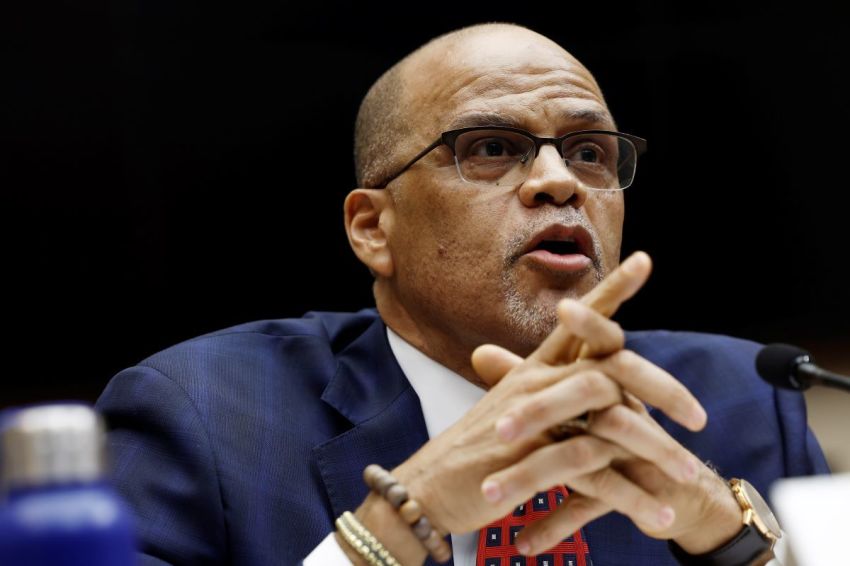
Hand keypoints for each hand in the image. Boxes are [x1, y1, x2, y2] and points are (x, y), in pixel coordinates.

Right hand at [387, 253, 705, 536]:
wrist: (429, 488)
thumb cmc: (471, 449)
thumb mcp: (509, 408)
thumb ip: (540, 388)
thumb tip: (570, 374)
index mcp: (534, 369)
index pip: (579, 321)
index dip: (611, 290)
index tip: (645, 261)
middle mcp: (537, 386)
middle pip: (612, 368)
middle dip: (663, 388)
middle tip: (699, 415)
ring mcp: (535, 422)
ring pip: (613, 423)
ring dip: (659, 452)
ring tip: (689, 475)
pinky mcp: (534, 464)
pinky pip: (596, 477)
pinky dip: (632, 497)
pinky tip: (660, 513)